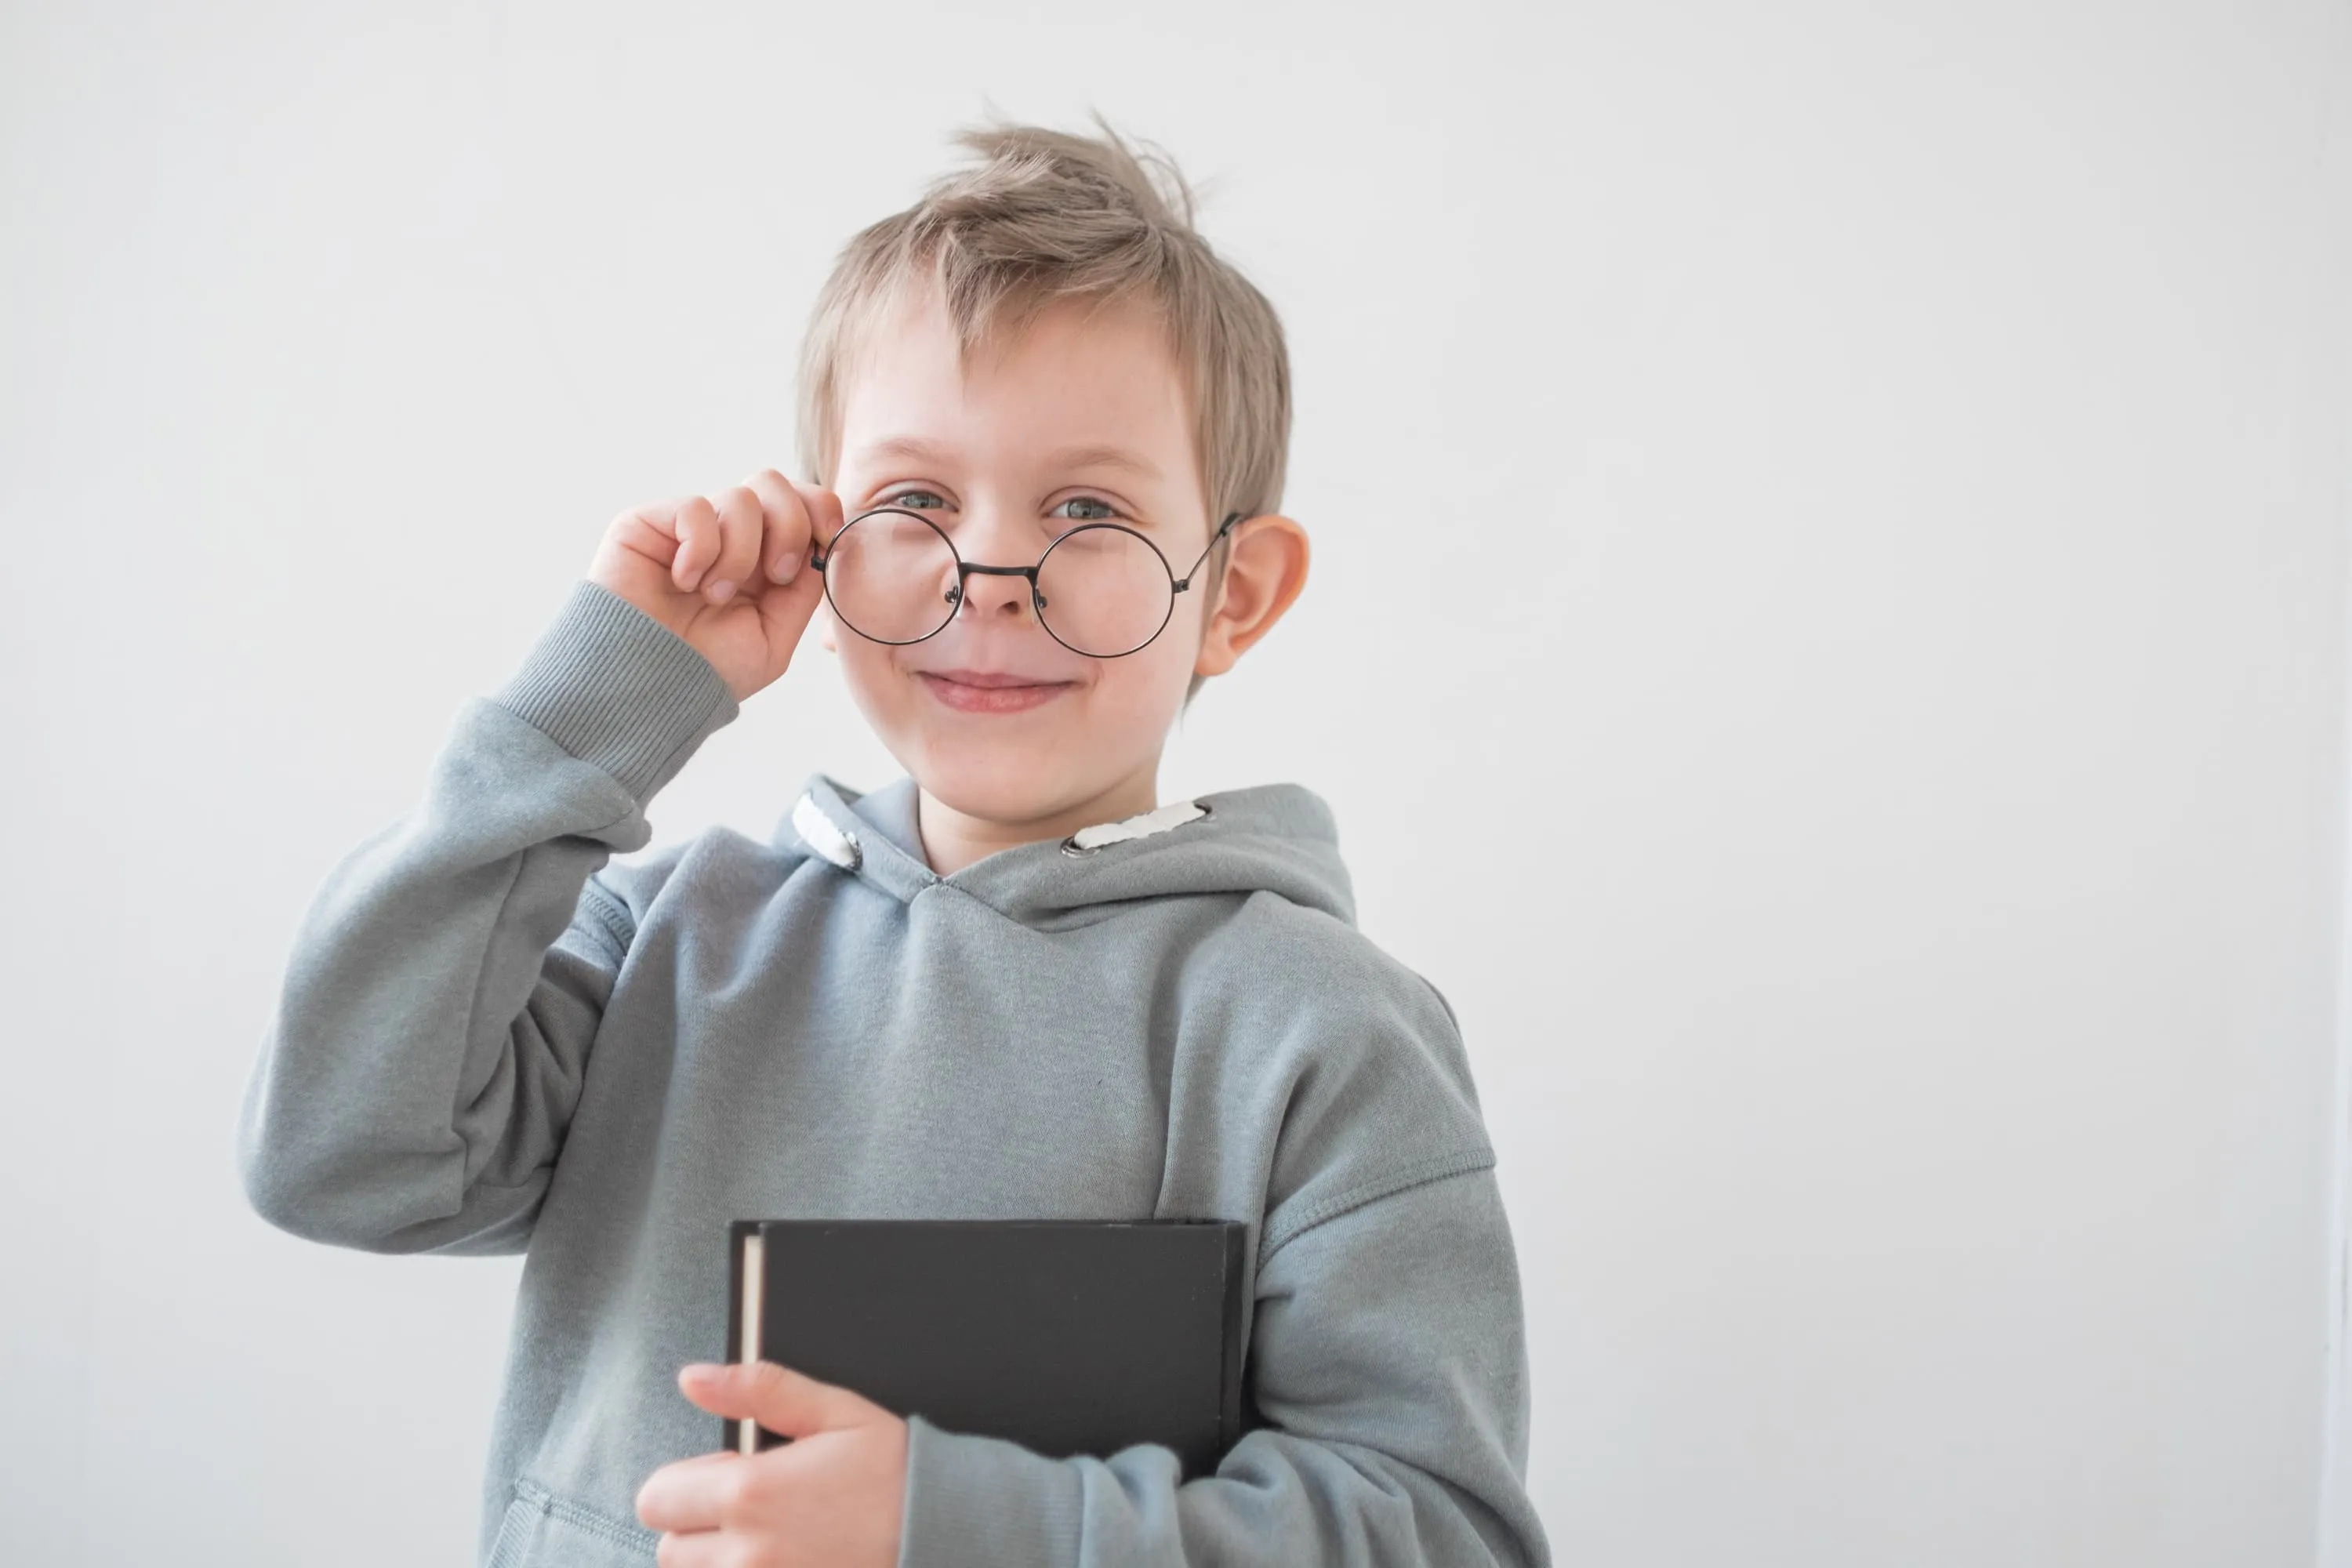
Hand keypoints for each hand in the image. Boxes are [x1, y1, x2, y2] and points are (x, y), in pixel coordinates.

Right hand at [587, 470, 839, 704]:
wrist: (649, 685)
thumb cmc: (706, 670)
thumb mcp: (774, 636)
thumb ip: (802, 589)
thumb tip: (822, 544)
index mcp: (760, 558)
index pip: (800, 501)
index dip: (821, 509)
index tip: (828, 540)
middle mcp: (727, 536)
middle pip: (775, 483)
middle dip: (790, 526)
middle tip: (775, 574)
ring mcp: (690, 527)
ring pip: (742, 498)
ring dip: (740, 555)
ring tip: (715, 595)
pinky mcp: (650, 521)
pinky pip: (697, 509)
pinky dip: (701, 551)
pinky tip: (683, 582)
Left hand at [636, 1360, 908, 1567]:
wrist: (944, 1533)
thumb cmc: (895, 1474)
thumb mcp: (834, 1412)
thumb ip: (758, 1389)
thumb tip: (694, 1378)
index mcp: (750, 1492)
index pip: (657, 1497)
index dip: (688, 1481)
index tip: (730, 1476)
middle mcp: (746, 1553)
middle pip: (669, 1548)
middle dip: (699, 1525)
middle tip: (755, 1511)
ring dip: (720, 1561)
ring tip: (773, 1540)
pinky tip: (784, 1561)